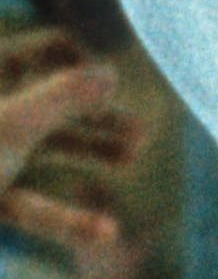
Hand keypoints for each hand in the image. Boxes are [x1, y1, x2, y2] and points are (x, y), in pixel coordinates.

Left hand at [0, 30, 127, 254]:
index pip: (47, 48)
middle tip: (143, 132)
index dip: (85, 63)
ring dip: (89, 153)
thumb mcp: (10, 124)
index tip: (115, 88)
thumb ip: (64, 97)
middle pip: (54, 99)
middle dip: (98, 116)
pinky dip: (65, 215)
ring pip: (46, 147)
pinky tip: (105, 230)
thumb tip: (112, 72)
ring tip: (133, 157)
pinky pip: (29, 205)